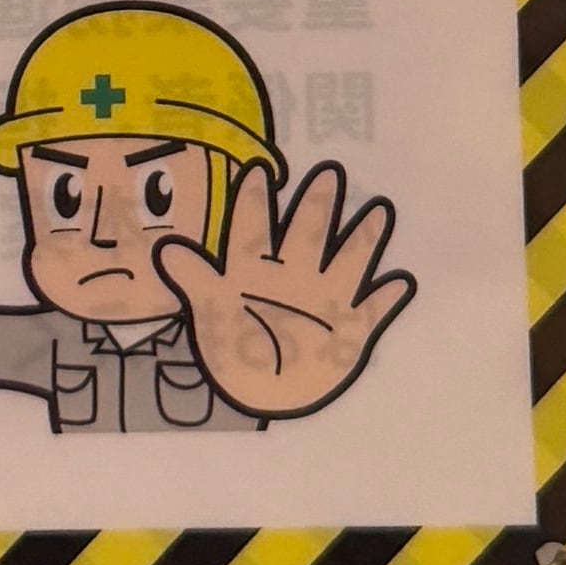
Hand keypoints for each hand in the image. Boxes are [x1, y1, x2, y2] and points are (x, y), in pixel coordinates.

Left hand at [161, 160, 415, 422]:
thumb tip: (165, 250)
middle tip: (329, 172)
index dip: (254, 201)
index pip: (255, 228)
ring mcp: (326, 299)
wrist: (264, 395)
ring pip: (347, 261)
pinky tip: (400, 283)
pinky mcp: (351, 329)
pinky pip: (372, 311)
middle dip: (318, 204)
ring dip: (363, 240)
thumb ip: (196, 280)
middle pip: (308, 232)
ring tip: (378, 211)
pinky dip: (386, 299)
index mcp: (258, 269)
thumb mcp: (211, 315)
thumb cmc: (235, 350)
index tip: (258, 169)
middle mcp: (295, 274)